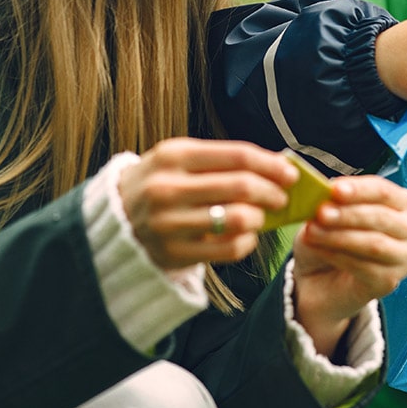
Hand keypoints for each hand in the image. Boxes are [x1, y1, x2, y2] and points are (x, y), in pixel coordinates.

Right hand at [118, 138, 297, 268]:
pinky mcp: (173, 253)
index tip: (290, 173)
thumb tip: (277, 165)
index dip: (271, 164)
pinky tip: (246, 235)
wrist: (116, 217)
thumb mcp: (181, 158)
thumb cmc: (161, 181)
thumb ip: (222, 160)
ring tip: (261, 215)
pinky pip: (228, 248)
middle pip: (241, 187)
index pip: (237, 155)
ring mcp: (169, 222)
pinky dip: (247, 242)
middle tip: (282, 197)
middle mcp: (168, 187)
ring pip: (238, 220)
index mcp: (174, 154)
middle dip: (272, 192)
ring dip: (260, 218)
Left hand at [291, 176, 406, 358]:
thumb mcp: (330, 210)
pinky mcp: (390, 282)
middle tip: (320, 212)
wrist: (321, 274)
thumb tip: (325, 192)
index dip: (358, 190)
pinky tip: (319, 250)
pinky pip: (365, 267)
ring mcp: (406, 258)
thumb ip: (331, 200)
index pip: (383, 191)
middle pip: (381, 217)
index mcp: (402, 202)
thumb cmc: (332, 233)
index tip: (334, 189)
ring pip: (374, 244)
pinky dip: (338, 256)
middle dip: (348, 214)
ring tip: (312, 231)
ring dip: (339, 236)